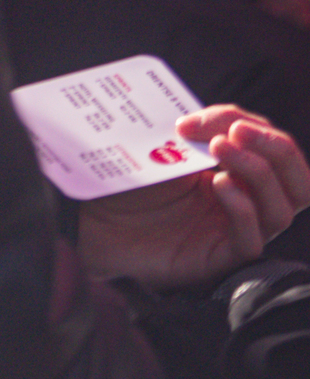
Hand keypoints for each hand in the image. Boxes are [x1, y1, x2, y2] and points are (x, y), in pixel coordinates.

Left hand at [77, 107, 309, 286]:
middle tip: (239, 131)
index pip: (272, 148)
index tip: (199, 118)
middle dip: (277, 149)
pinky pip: (251, 242)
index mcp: (237, 171)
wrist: (89, 215)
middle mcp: (244, 202)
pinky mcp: (218, 260)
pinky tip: (220, 185)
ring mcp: (233, 232)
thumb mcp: (168, 144)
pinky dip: (242, 209)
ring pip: (280, 210)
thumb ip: (201, 130)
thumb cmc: (127, 177)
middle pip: (297, 184)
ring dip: (257, 171)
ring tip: (221, 149)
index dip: (248, 125)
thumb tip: (228, 120)